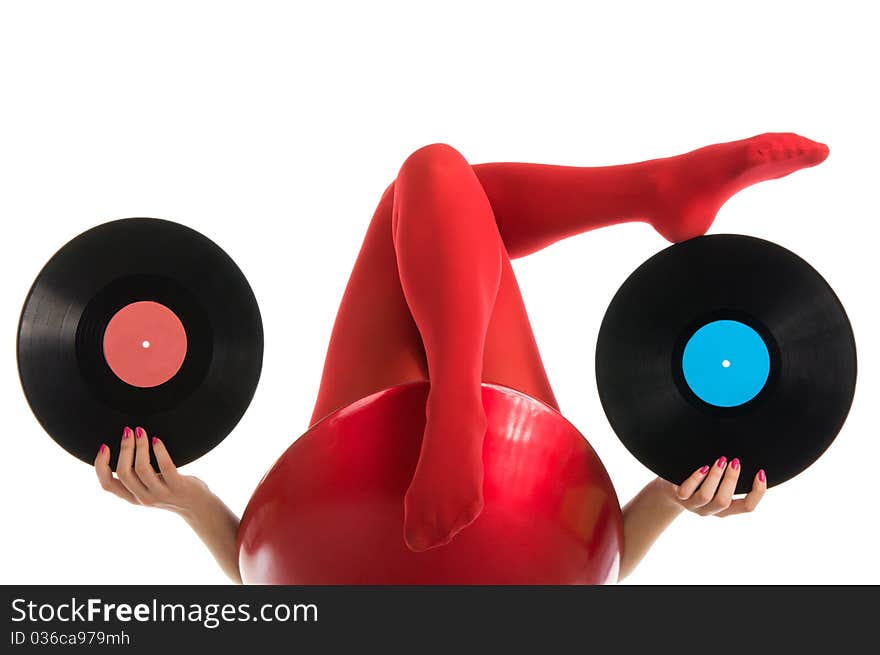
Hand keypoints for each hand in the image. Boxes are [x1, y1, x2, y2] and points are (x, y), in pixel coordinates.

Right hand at [94, 426, 211, 519]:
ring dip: (140, 446)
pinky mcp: (178, 486)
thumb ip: (135, 477)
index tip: (105, 446)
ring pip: (142, 468)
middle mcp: (143, 498)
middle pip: (124, 472)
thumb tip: (122, 449)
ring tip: (141, 431)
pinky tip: (157, 440)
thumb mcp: (147, 488)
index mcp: (132, 497)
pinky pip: (166, 466)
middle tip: (128, 431)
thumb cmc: (170, 491)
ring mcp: (161, 493)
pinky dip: (159, 451)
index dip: (100, 465)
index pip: (107, 484)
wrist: (197, 507)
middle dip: (124, 448)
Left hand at [663, 456, 766, 516]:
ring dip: (715, 477)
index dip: (758, 493)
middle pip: (724, 501)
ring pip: (706, 496)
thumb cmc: (701, 482)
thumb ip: (731, 477)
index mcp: (725, 508)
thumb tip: (751, 454)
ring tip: (721, 460)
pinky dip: (696, 478)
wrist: (671, 490)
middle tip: (735, 461)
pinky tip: (703, 467)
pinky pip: (686, 491)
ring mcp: (693, 505)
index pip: (747, 507)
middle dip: (732, 480)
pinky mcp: (679, 497)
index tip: (761, 473)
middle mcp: (710, 510)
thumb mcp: (719, 483)